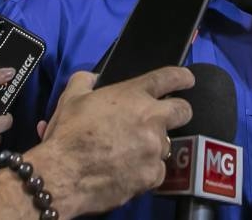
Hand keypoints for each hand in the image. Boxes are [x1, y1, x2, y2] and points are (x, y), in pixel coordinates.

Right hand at [29, 66, 193, 217]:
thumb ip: (86, 80)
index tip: (188, 80)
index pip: (169, 78)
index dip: (182, 77)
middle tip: (164, 118)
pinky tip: (129, 170)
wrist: (64, 174)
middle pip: (183, 111)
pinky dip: (147, 169)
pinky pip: (158, 170)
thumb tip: (94, 78)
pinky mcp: (152, 174)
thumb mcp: (71, 97)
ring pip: (167, 143)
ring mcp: (155, 147)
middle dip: (178, 112)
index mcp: (134, 94)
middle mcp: (152, 118)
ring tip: (131, 151)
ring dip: (154, 145)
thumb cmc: (68, 133)